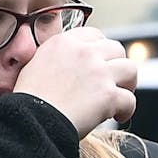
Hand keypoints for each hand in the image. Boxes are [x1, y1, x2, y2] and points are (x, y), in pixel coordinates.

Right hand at [13, 27, 137, 137]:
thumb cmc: (27, 102)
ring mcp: (98, 73)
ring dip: (128, 83)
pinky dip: (127, 109)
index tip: (98, 63)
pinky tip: (119, 115)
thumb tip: (65, 64)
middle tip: (112, 81)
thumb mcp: (33, 67)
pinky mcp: (108, 95)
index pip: (94, 35)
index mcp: (64, 43)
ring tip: (121, 96)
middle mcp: (84, 52)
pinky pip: (130, 100)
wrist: (29, 122)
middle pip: (116, 49)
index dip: (100, 50)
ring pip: (130, 69)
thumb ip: (54, 58)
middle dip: (116, 65)